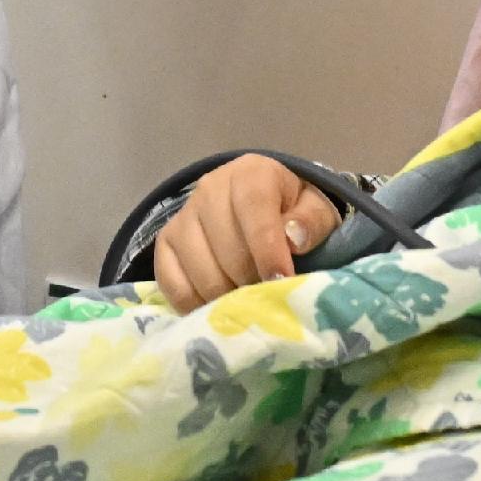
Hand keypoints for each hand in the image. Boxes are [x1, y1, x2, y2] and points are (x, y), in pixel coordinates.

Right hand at [155, 156, 342, 313]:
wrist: (260, 205)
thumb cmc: (292, 211)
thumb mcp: (315, 210)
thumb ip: (311, 222)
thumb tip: (293, 238)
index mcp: (250, 174)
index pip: (254, 209)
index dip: (268, 250)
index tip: (281, 281)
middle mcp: (209, 189)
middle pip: (227, 249)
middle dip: (252, 281)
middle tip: (269, 296)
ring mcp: (183, 217)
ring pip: (201, 272)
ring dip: (227, 297)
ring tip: (247, 301)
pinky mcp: (165, 243)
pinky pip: (174, 285)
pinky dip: (196, 305)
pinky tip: (218, 306)